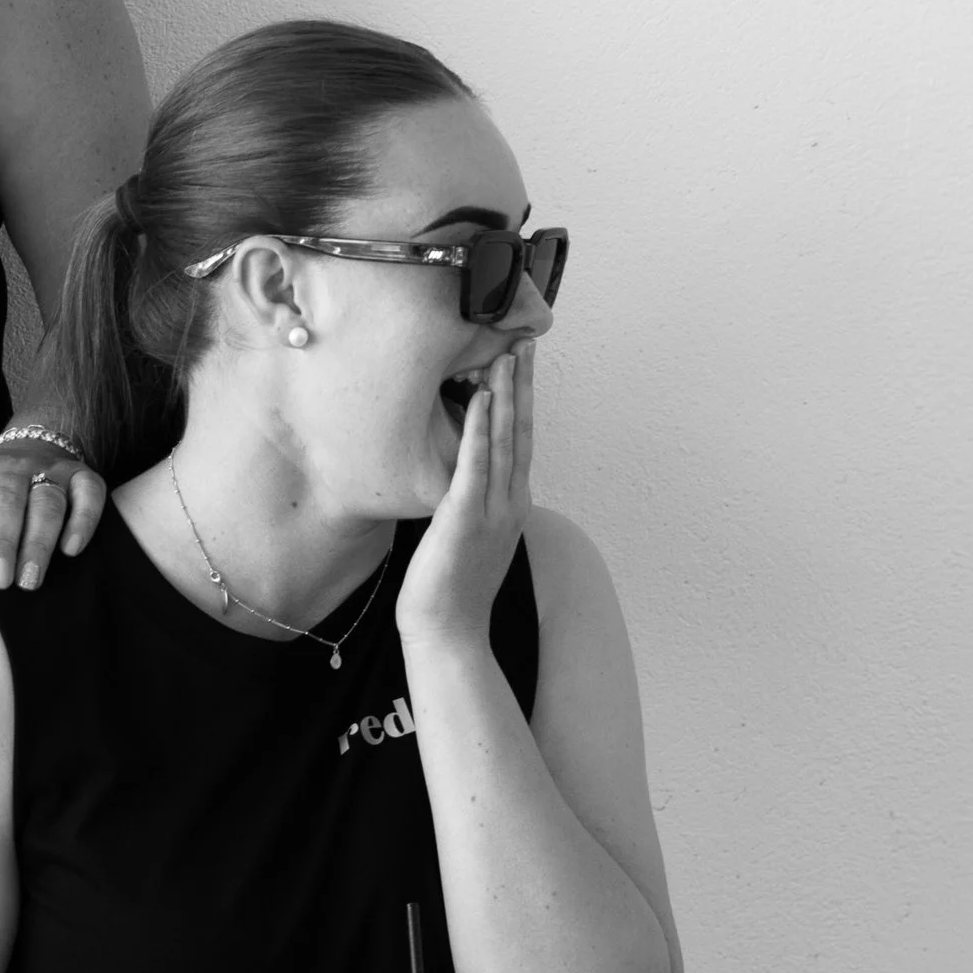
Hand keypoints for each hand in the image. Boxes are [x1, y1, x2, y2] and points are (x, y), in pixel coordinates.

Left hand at [0, 438, 106, 598]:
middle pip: (5, 500)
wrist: (30, 450)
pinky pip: (89, 494)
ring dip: (38, 541)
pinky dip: (83, 520)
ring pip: (47, 500)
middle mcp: (8, 470)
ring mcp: (48, 471)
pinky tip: (71, 550)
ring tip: (30, 581)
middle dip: (1, 542)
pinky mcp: (82, 477)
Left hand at [395, 339, 534, 649]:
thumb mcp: (470, 535)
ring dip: (505, 394)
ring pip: (502, 440)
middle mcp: (509, 502)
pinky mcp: (465, 517)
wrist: (448, 632)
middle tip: (524, 341)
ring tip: (505, 354)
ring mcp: (492, 509)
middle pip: (520, 430)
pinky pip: (475, 464)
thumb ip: (472, 502)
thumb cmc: (451, 587)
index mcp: (511, 504)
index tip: (522, 362)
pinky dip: (478, 428)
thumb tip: (461, 475)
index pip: (520, 440)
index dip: (524, 399)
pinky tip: (480, 398)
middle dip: (523, 384)